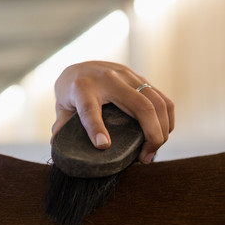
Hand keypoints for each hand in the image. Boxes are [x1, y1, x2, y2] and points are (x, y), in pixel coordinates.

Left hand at [52, 61, 174, 163]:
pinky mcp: (140, 78)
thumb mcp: (61, 107)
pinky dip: (166, 119)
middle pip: (140, 106)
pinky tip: (161, 134)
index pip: (89, 109)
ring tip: (152, 150)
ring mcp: (127, 76)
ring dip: (162, 129)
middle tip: (144, 158)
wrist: (79, 66)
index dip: (96, 128)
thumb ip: (62, 125)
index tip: (103, 146)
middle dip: (151, 135)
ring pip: (157, 102)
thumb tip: (58, 145)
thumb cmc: (70, 91)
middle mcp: (108, 79)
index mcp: (82, 88)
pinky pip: (162, 98)